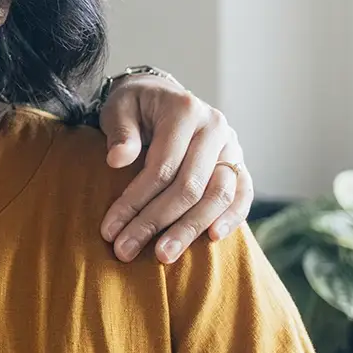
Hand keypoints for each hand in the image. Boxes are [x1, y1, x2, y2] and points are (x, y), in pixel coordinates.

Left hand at [98, 76, 253, 263]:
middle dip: (155, 222)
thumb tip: (117, 160)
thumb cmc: (136, 106)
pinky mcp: (240, 163)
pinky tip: (211, 240)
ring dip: (189, 229)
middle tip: (126, 251)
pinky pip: (243, 195)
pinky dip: (231, 219)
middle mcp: (214, 127)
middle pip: (189, 186)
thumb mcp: (119, 108)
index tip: (109, 230)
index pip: (161, 167)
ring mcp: (232, 146)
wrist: (162, 96)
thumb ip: (120, 132)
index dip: (134, 201)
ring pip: (218, 195)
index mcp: (185, 110)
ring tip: (162, 256)